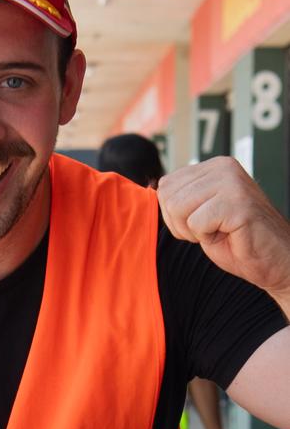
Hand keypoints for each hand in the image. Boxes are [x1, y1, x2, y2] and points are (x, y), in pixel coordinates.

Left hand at [158, 157, 289, 303]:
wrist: (278, 262)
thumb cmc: (239, 241)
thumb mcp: (201, 212)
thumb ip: (181, 197)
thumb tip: (151, 187)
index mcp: (214, 166)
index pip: (166, 185)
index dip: (175, 214)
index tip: (203, 223)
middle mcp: (223, 167)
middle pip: (168, 196)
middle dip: (182, 223)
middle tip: (212, 231)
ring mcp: (232, 182)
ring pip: (178, 208)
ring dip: (194, 231)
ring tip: (220, 232)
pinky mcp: (237, 203)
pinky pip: (196, 223)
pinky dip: (207, 238)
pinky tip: (230, 235)